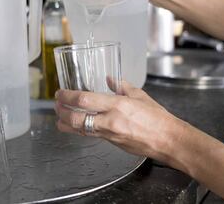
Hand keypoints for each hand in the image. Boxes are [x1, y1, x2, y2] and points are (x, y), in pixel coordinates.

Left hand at [54, 81, 184, 163]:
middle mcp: (110, 120)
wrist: (167, 140)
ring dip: (65, 123)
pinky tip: (75, 126)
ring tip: (59, 116)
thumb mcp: (140, 96)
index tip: (60, 92)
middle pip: (75, 118)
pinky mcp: (111, 143)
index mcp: (117, 105)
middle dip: (61, 111)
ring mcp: (109, 134)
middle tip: (56, 104)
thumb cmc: (158, 118)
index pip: (84, 99)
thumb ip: (122, 86)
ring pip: (79, 130)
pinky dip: (79, 130)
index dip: (67, 96)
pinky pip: (90, 135)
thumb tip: (109, 79)